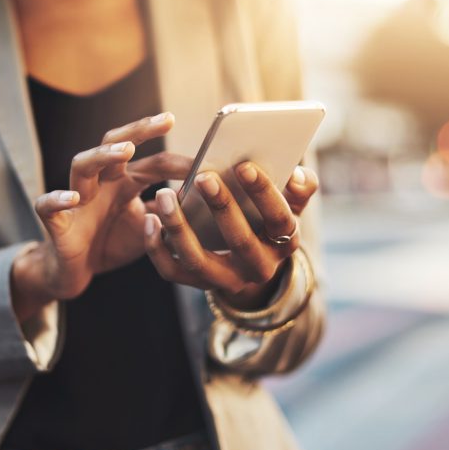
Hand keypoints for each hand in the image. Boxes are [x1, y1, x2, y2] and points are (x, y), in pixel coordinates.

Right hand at [11, 113, 191, 319]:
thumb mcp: (149, 227)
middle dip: (138, 130)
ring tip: (125, 151)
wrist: (76, 272)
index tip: (208, 161)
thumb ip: (170, 211)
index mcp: (124, 181)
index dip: (178, 161)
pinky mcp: (56, 223)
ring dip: (102, 155)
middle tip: (166, 120)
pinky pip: (48, 206)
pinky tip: (73, 198)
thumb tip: (205, 200)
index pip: (152, 162)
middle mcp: (100, 182)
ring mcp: (77, 199)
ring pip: (82, 164)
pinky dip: (58, 199)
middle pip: (114, 144)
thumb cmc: (111, 242)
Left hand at [144, 162, 319, 307]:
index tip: (245, 166)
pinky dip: (156, 247)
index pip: (279, 220)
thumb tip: (299, 175)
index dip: (264, 193)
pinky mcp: (197, 283)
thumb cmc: (267, 220)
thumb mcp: (290, 206)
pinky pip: (172, 271)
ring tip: (164, 195)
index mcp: (284, 244)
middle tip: (204, 176)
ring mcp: (225, 280)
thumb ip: (300, 189)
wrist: (251, 262)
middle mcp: (258, 268)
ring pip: (198, 260)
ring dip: (179, 227)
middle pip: (240, 241)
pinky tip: (149, 219)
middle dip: (222, 207)